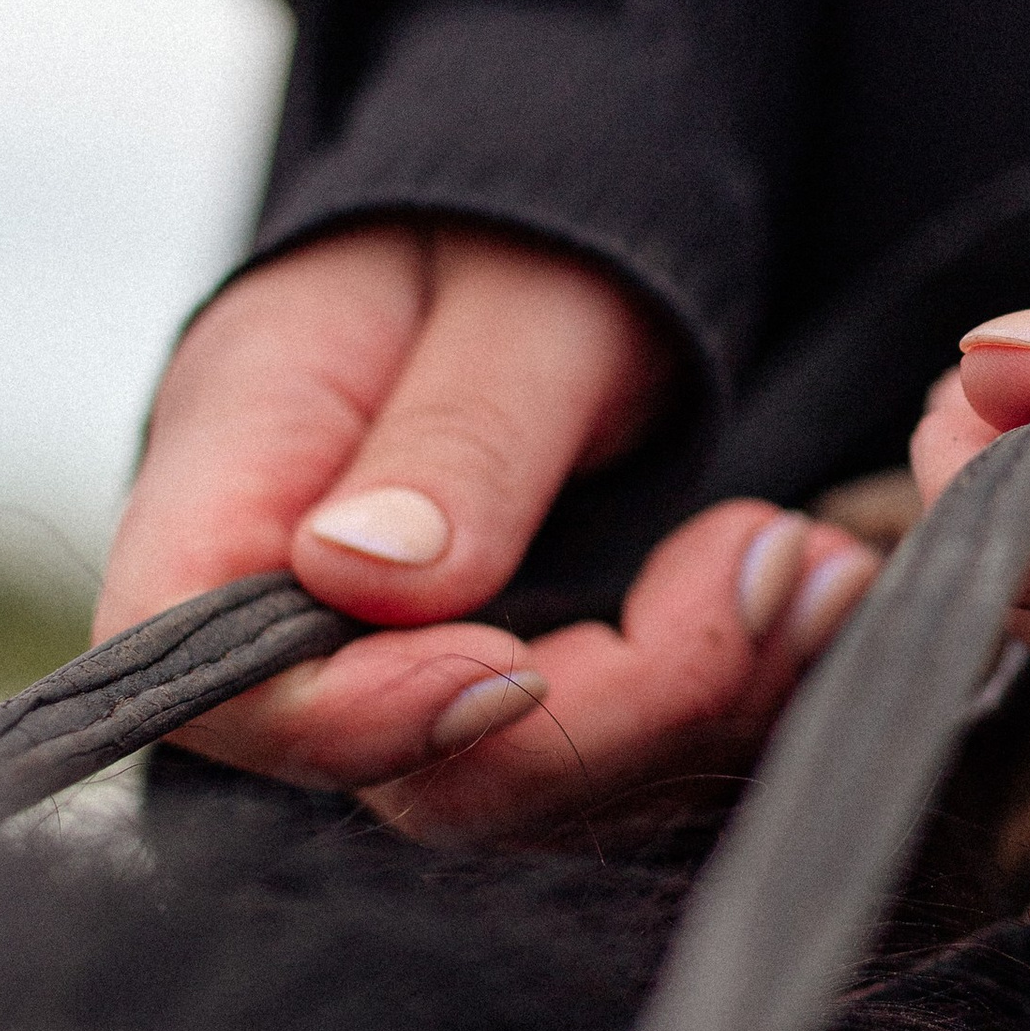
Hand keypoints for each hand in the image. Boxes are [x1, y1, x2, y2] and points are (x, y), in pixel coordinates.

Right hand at [94, 224, 872, 828]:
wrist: (554, 235)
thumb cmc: (506, 233)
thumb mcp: (507, 301)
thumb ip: (448, 442)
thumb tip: (366, 575)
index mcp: (235, 495)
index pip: (221, 690)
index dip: (363, 723)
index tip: (518, 666)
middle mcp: (303, 626)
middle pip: (415, 779)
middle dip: (616, 706)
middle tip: (759, 556)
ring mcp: (415, 686)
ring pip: (544, 796)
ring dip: (705, 700)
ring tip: (809, 559)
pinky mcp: (523, 711)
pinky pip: (622, 770)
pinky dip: (732, 698)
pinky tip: (807, 594)